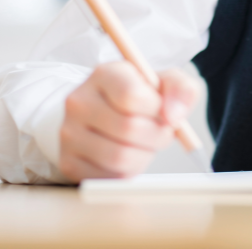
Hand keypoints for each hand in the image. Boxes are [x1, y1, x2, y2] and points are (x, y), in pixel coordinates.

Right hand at [59, 61, 198, 181]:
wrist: (103, 114)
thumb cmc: (140, 97)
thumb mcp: (164, 83)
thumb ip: (181, 90)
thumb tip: (174, 116)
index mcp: (104, 74)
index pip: (132, 95)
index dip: (157, 109)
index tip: (162, 111)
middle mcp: (79, 101)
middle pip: (129, 129)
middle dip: (157, 136)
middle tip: (161, 132)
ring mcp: (69, 133)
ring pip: (120, 157)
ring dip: (145, 156)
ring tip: (145, 144)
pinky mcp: (69, 161)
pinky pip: (109, 177)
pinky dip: (128, 171)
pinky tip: (129, 155)